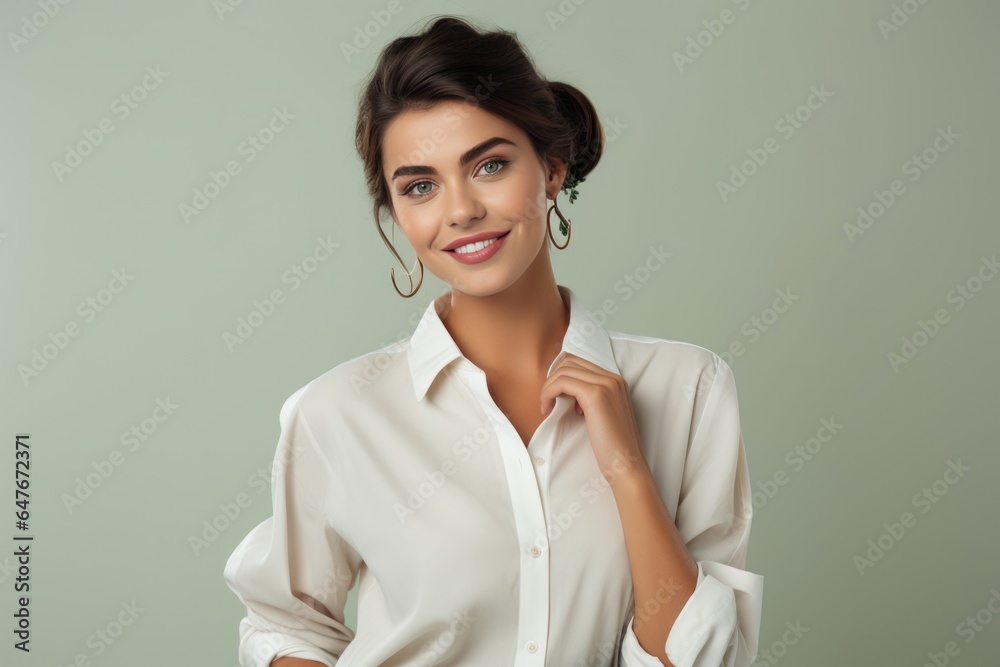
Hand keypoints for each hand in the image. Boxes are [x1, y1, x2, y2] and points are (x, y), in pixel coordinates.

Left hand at [539, 353, 649, 484]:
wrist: (626, 465)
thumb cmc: (612, 447)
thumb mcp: (601, 415)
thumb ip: (589, 399)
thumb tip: (567, 391)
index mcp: (616, 381)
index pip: (580, 363)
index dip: (561, 377)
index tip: (555, 396)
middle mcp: (613, 378)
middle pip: (570, 361)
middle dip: (553, 379)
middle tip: (548, 401)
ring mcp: (606, 384)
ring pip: (564, 370)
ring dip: (548, 387)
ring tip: (547, 407)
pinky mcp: (596, 395)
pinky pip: (562, 382)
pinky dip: (548, 393)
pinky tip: (547, 409)